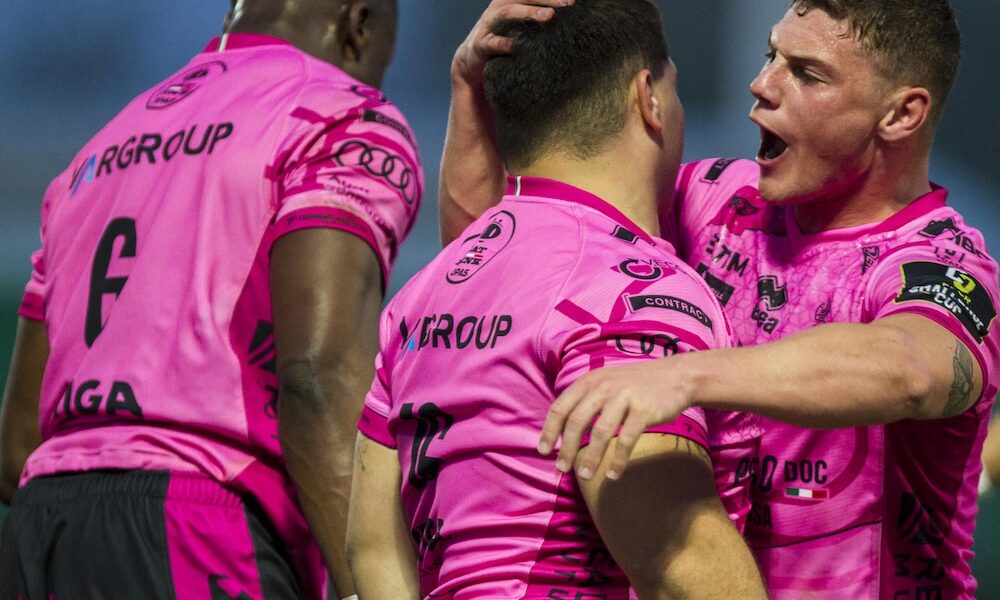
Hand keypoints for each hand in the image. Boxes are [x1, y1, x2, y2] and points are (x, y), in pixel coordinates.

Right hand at [452, 0, 574, 87]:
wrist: (473, 60)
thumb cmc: (503, 39)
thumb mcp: (519, 26)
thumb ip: (535, 20)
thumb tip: (566, 16)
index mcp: (509, 1)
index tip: (572, 0)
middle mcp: (498, 8)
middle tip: (567, 4)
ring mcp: (488, 24)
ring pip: (508, 12)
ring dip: (529, 12)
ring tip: (549, 16)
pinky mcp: (481, 44)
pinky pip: (492, 42)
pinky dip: (504, 43)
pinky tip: (517, 46)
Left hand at [537, 359, 693, 480]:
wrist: (676, 376)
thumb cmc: (635, 385)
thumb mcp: (606, 382)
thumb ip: (585, 400)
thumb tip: (562, 429)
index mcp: (589, 381)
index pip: (561, 407)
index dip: (550, 430)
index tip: (543, 451)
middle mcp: (604, 386)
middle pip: (577, 421)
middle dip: (567, 448)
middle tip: (561, 469)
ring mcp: (625, 397)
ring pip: (601, 432)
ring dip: (591, 457)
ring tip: (585, 476)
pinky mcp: (644, 410)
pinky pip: (627, 439)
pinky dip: (618, 460)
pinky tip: (613, 474)